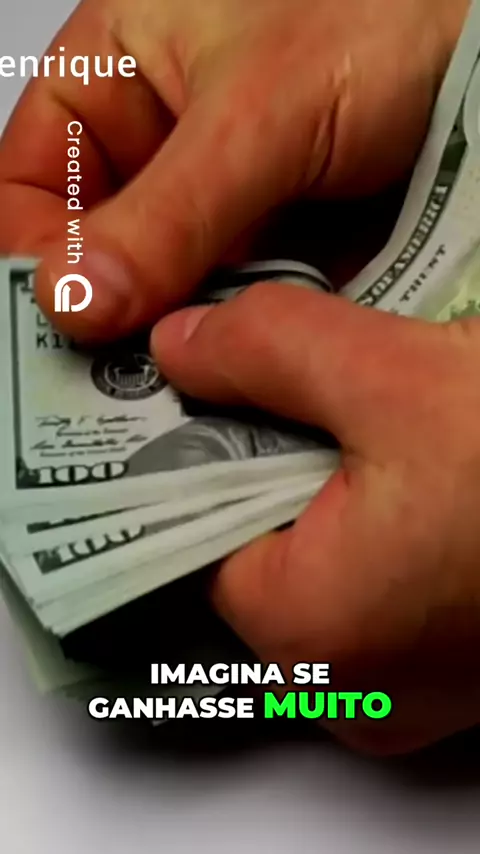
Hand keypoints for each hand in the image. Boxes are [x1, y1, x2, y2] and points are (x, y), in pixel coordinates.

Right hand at [0, 0, 468, 340]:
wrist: (476, 41)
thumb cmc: (378, 11)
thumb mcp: (259, 110)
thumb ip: (167, 211)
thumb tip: (74, 299)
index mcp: (115, 74)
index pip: (28, 183)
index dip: (36, 257)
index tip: (68, 327)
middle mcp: (155, 143)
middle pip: (95, 248)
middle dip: (111, 312)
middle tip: (125, 384)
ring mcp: (213, 199)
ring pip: (163, 284)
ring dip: (175, 333)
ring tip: (187, 387)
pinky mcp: (269, 240)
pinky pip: (228, 299)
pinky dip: (232, 336)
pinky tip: (240, 370)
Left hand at [151, 284, 479, 754]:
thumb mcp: (394, 377)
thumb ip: (268, 352)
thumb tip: (182, 348)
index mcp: (309, 632)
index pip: (192, 535)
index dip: (192, 452)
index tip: (198, 392)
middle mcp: (352, 686)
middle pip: (258, 549)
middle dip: (267, 461)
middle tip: (289, 389)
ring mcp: (411, 685)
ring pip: (325, 564)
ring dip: (331, 483)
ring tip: (360, 418)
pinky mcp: (456, 662)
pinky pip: (383, 585)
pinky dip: (381, 519)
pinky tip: (411, 465)